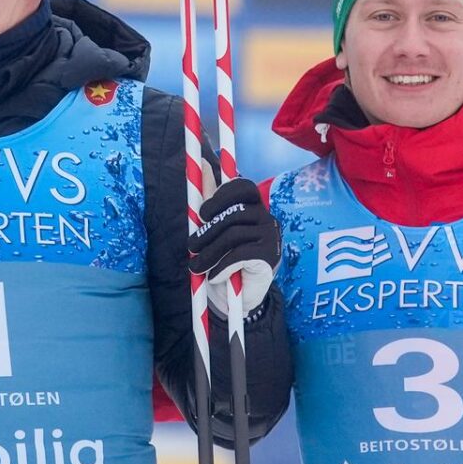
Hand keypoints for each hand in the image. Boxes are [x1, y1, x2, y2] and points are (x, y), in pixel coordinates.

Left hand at [187, 177, 278, 310]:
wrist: (236, 300)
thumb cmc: (223, 261)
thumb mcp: (213, 228)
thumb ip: (209, 198)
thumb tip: (203, 163)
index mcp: (253, 207)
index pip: (242, 187)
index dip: (220, 196)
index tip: (201, 215)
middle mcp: (266, 217)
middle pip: (233, 212)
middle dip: (207, 231)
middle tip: (191, 247)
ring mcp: (271, 236)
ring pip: (233, 234)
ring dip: (209, 253)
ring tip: (196, 268)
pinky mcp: (271, 255)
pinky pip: (240, 254)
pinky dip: (222, 267)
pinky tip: (215, 277)